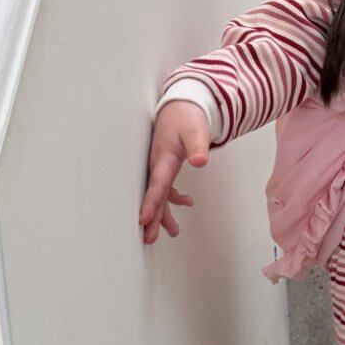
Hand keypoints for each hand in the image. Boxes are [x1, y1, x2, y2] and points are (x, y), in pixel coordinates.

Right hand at [140, 101, 210, 243]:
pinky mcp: (166, 165)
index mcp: (163, 157)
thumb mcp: (196, 130)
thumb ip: (198, 146)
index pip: (157, 184)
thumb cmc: (187, 118)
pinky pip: (166, 186)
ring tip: (173, 232)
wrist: (182, 106)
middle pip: (154, 194)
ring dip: (164, 213)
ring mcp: (160, 166)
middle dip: (152, 217)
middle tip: (149, 238)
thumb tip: (200, 161)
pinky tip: (187, 203)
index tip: (144, 219)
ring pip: (160, 193)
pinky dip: (173, 197)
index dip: (151, 202)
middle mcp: (158, 164)